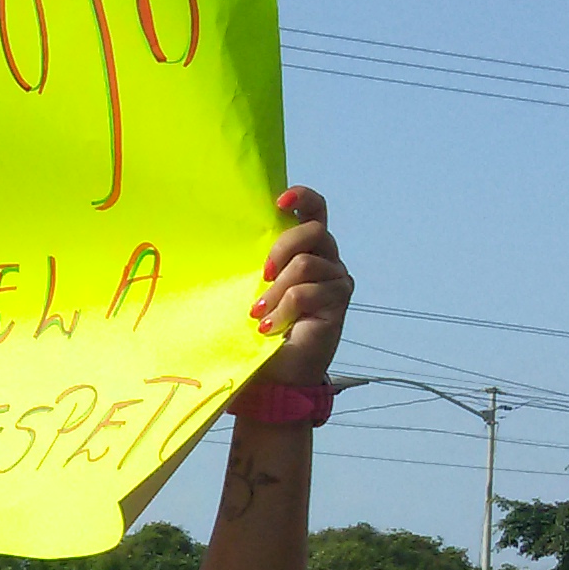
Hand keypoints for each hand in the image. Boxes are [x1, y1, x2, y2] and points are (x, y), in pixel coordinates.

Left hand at [248, 187, 352, 388]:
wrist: (279, 371)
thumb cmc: (264, 325)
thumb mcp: (257, 288)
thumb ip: (261, 263)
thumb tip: (230, 236)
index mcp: (307, 248)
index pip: (315, 211)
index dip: (302, 198)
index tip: (279, 201)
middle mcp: (328, 258)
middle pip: (312, 231)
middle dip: (281, 248)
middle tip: (262, 275)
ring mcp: (337, 279)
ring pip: (306, 265)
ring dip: (276, 291)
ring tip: (259, 314)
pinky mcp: (338, 302)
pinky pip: (307, 293)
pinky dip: (283, 310)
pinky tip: (269, 327)